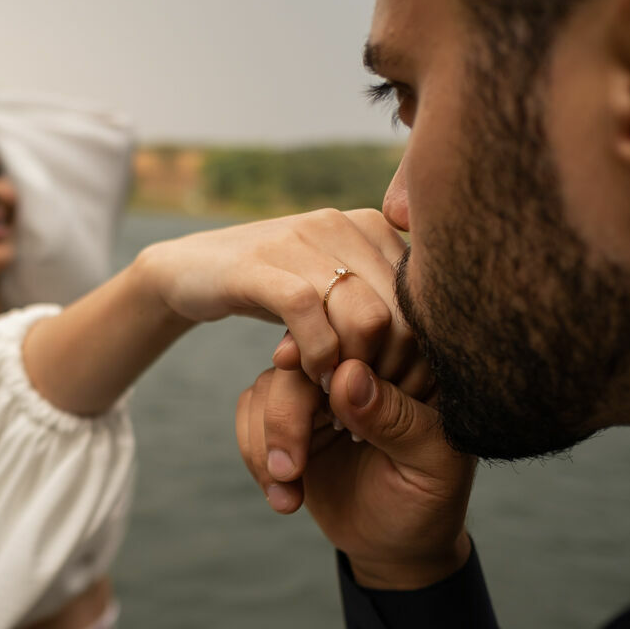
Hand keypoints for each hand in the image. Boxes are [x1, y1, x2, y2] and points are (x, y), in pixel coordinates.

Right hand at [141, 209, 419, 387]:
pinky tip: (309, 376)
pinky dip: (317, 356)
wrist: (189, 272)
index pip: (426, 300)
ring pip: (365, 316)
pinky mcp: (258, 263)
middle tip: (370, 404)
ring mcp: (300, 239)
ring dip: (356, 371)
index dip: (423, 357)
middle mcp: (344, 224)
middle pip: (404, 314)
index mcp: (373, 228)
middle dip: (392, 372)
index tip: (402, 394)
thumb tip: (440, 344)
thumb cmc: (272, 291)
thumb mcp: (332, 293)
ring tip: (340, 395)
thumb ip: (379, 303)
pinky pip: (307, 313)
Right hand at [236, 361, 476, 588]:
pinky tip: (283, 494)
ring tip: (287, 493)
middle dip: (287, 416)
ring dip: (268, 441)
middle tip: (288, 470)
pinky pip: (252, 408)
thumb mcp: (431, 468)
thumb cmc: (426, 506)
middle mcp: (362, 367)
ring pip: (271, 382)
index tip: (313, 380)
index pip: (368, 331)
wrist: (392, 547)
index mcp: (410, 368)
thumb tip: (349, 375)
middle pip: (305, 356)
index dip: (331, 350)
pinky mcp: (290, 412)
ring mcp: (321, 388)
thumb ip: (397, 420)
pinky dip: (256, 452)